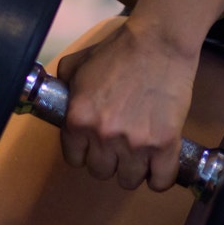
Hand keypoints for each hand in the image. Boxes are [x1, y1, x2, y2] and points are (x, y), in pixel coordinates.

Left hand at [54, 18, 197, 192]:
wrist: (158, 43)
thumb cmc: (117, 51)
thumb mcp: (75, 65)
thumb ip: (63, 89)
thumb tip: (58, 103)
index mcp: (78, 119)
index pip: (74, 159)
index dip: (84, 152)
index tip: (94, 145)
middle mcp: (103, 135)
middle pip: (100, 172)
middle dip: (108, 161)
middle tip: (118, 146)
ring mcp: (135, 143)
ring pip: (128, 180)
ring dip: (133, 170)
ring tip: (139, 155)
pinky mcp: (165, 144)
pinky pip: (160, 181)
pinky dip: (160, 178)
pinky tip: (158, 166)